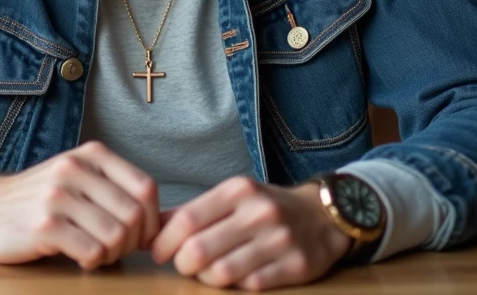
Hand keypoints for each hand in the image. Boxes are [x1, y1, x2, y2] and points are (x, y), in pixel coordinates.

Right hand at [0, 141, 158, 269]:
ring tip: (97, 253)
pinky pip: (91, 252)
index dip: (152, 219)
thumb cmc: (39, 198)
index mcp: (91, 155)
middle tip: (117, 250)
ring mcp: (58, 197)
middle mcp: (76, 170)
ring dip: (113, 254)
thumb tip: (159, 221)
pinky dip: (93, 262)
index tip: (142, 236)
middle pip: (134, 214)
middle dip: (133, 242)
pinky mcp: (44, 226)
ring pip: (115, 236)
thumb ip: (115, 189)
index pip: (146, 187)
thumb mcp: (78, 176)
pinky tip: (80, 258)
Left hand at [151, 177, 350, 290]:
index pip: (187, 219)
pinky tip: (238, 275)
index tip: (159, 251)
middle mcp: (259, 212)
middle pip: (199, 250)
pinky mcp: (296, 266)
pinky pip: (251, 285)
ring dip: (207, 278)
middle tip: (184, 264)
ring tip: (209, 271)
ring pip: (222, 273)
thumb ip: (193, 211)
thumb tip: (152, 228)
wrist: (323, 215)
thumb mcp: (232, 196)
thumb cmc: (266, 207)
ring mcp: (279, 240)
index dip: (165, 242)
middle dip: (183, 264)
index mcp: (238, 190)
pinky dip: (237, 285)